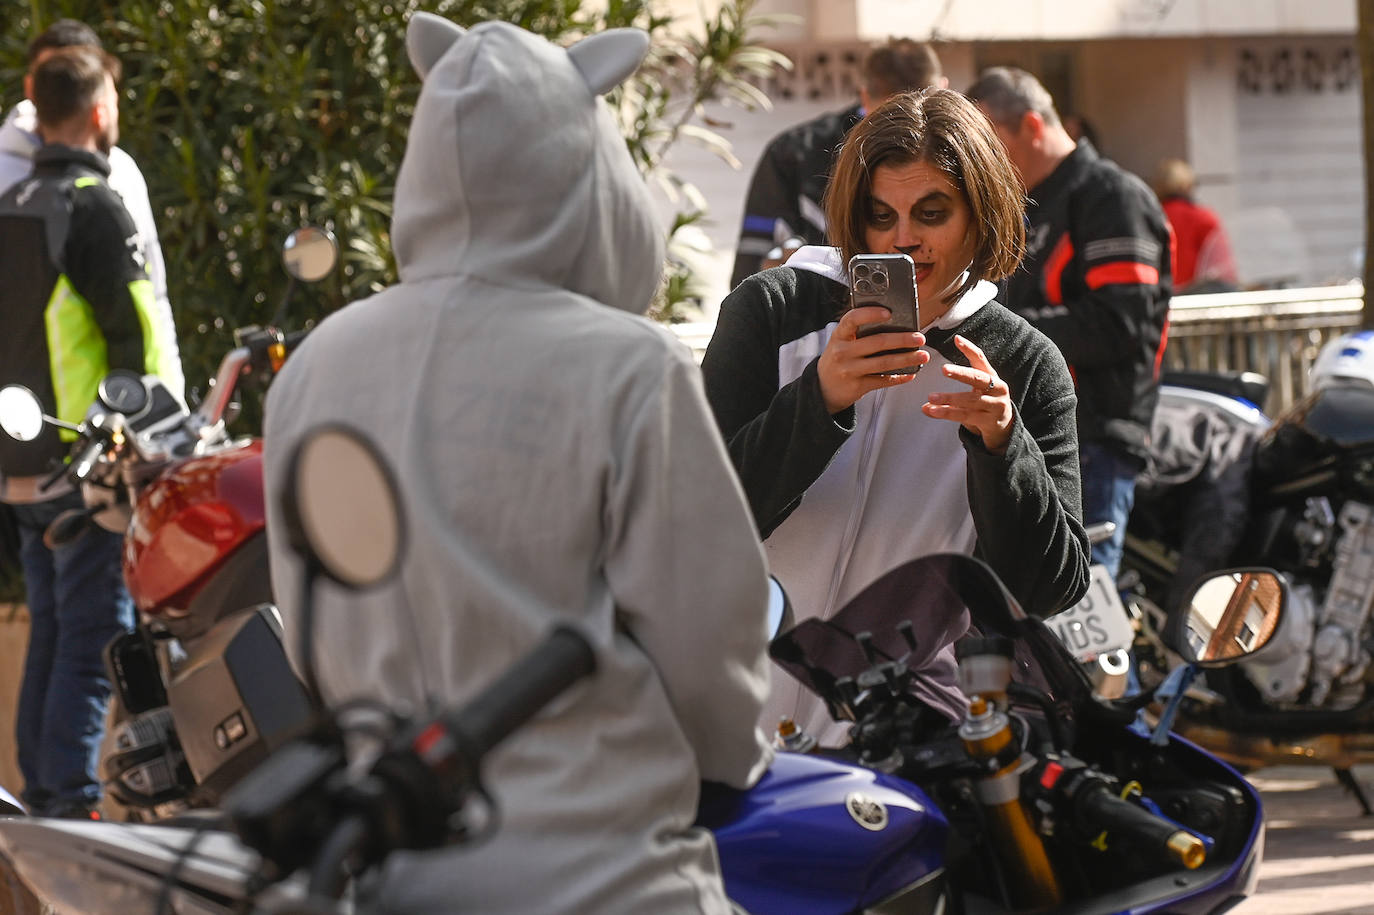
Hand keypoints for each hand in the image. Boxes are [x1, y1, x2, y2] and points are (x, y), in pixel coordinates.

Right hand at [817, 306, 929, 413]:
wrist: (823, 388)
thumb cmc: (838, 359)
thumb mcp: (841, 342)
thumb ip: (859, 333)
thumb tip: (893, 324)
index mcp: (839, 335)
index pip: (852, 319)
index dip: (870, 314)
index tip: (889, 312)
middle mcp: (842, 352)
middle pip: (877, 342)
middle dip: (902, 339)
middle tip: (919, 338)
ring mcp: (849, 370)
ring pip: (884, 363)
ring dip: (907, 359)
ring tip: (922, 356)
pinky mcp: (857, 386)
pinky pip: (883, 381)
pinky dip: (899, 378)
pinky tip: (910, 373)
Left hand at [922, 334, 1012, 454]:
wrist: (1003, 426)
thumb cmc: (984, 404)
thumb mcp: (973, 394)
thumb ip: (950, 398)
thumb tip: (925, 403)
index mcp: (991, 376)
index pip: (981, 359)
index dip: (970, 349)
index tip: (957, 339)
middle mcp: (997, 388)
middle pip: (978, 378)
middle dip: (960, 374)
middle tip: (944, 369)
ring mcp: (995, 405)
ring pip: (970, 400)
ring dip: (949, 398)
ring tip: (931, 397)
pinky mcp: (990, 420)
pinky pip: (966, 415)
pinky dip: (948, 413)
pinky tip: (934, 411)